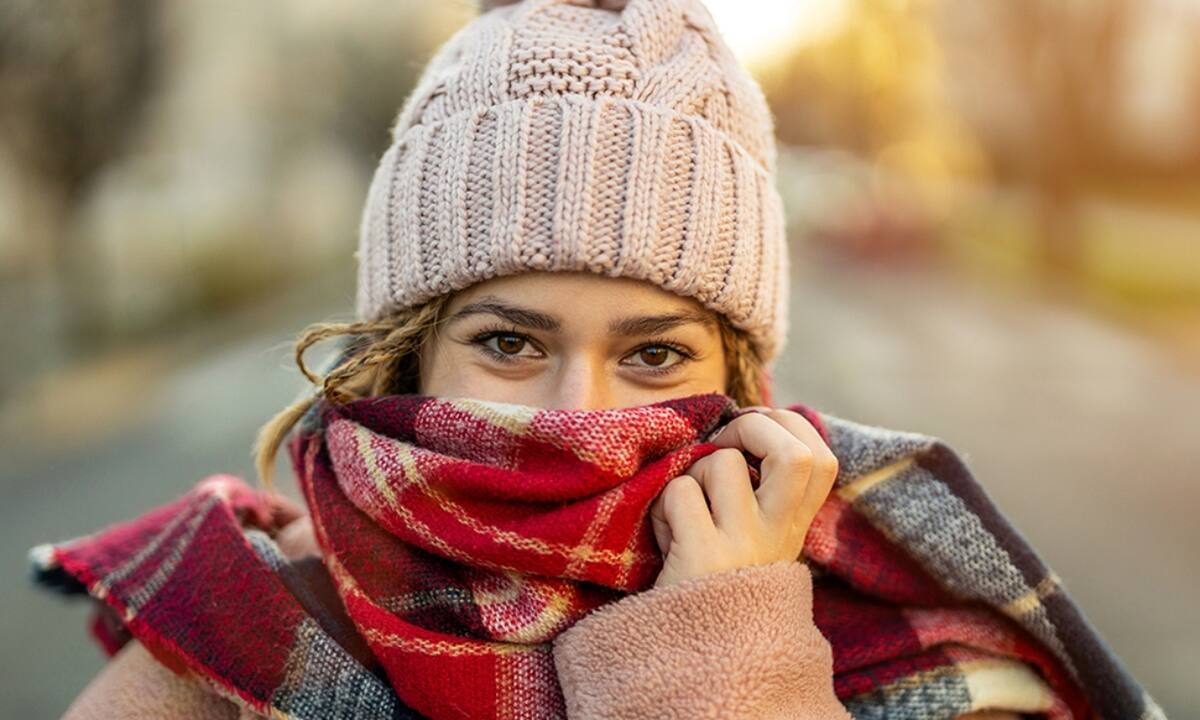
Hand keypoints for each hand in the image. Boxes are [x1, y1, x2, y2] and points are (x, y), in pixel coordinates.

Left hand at [649, 407, 838, 588]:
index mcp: (794, 528)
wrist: (697, 664)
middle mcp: (779, 536)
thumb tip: (748, 427)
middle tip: (723, 446)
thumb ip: (760, 495)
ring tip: (687, 511)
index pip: (823, 458)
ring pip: (722, 462)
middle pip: (796, 453)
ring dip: (692, 473)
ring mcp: (745, 546)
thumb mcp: (751, 541)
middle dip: (752, 428)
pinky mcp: (706, 556)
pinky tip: (667, 539)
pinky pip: (680, 491)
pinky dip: (663, 505)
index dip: (790, 427)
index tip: (754, 433)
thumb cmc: (710, 585)